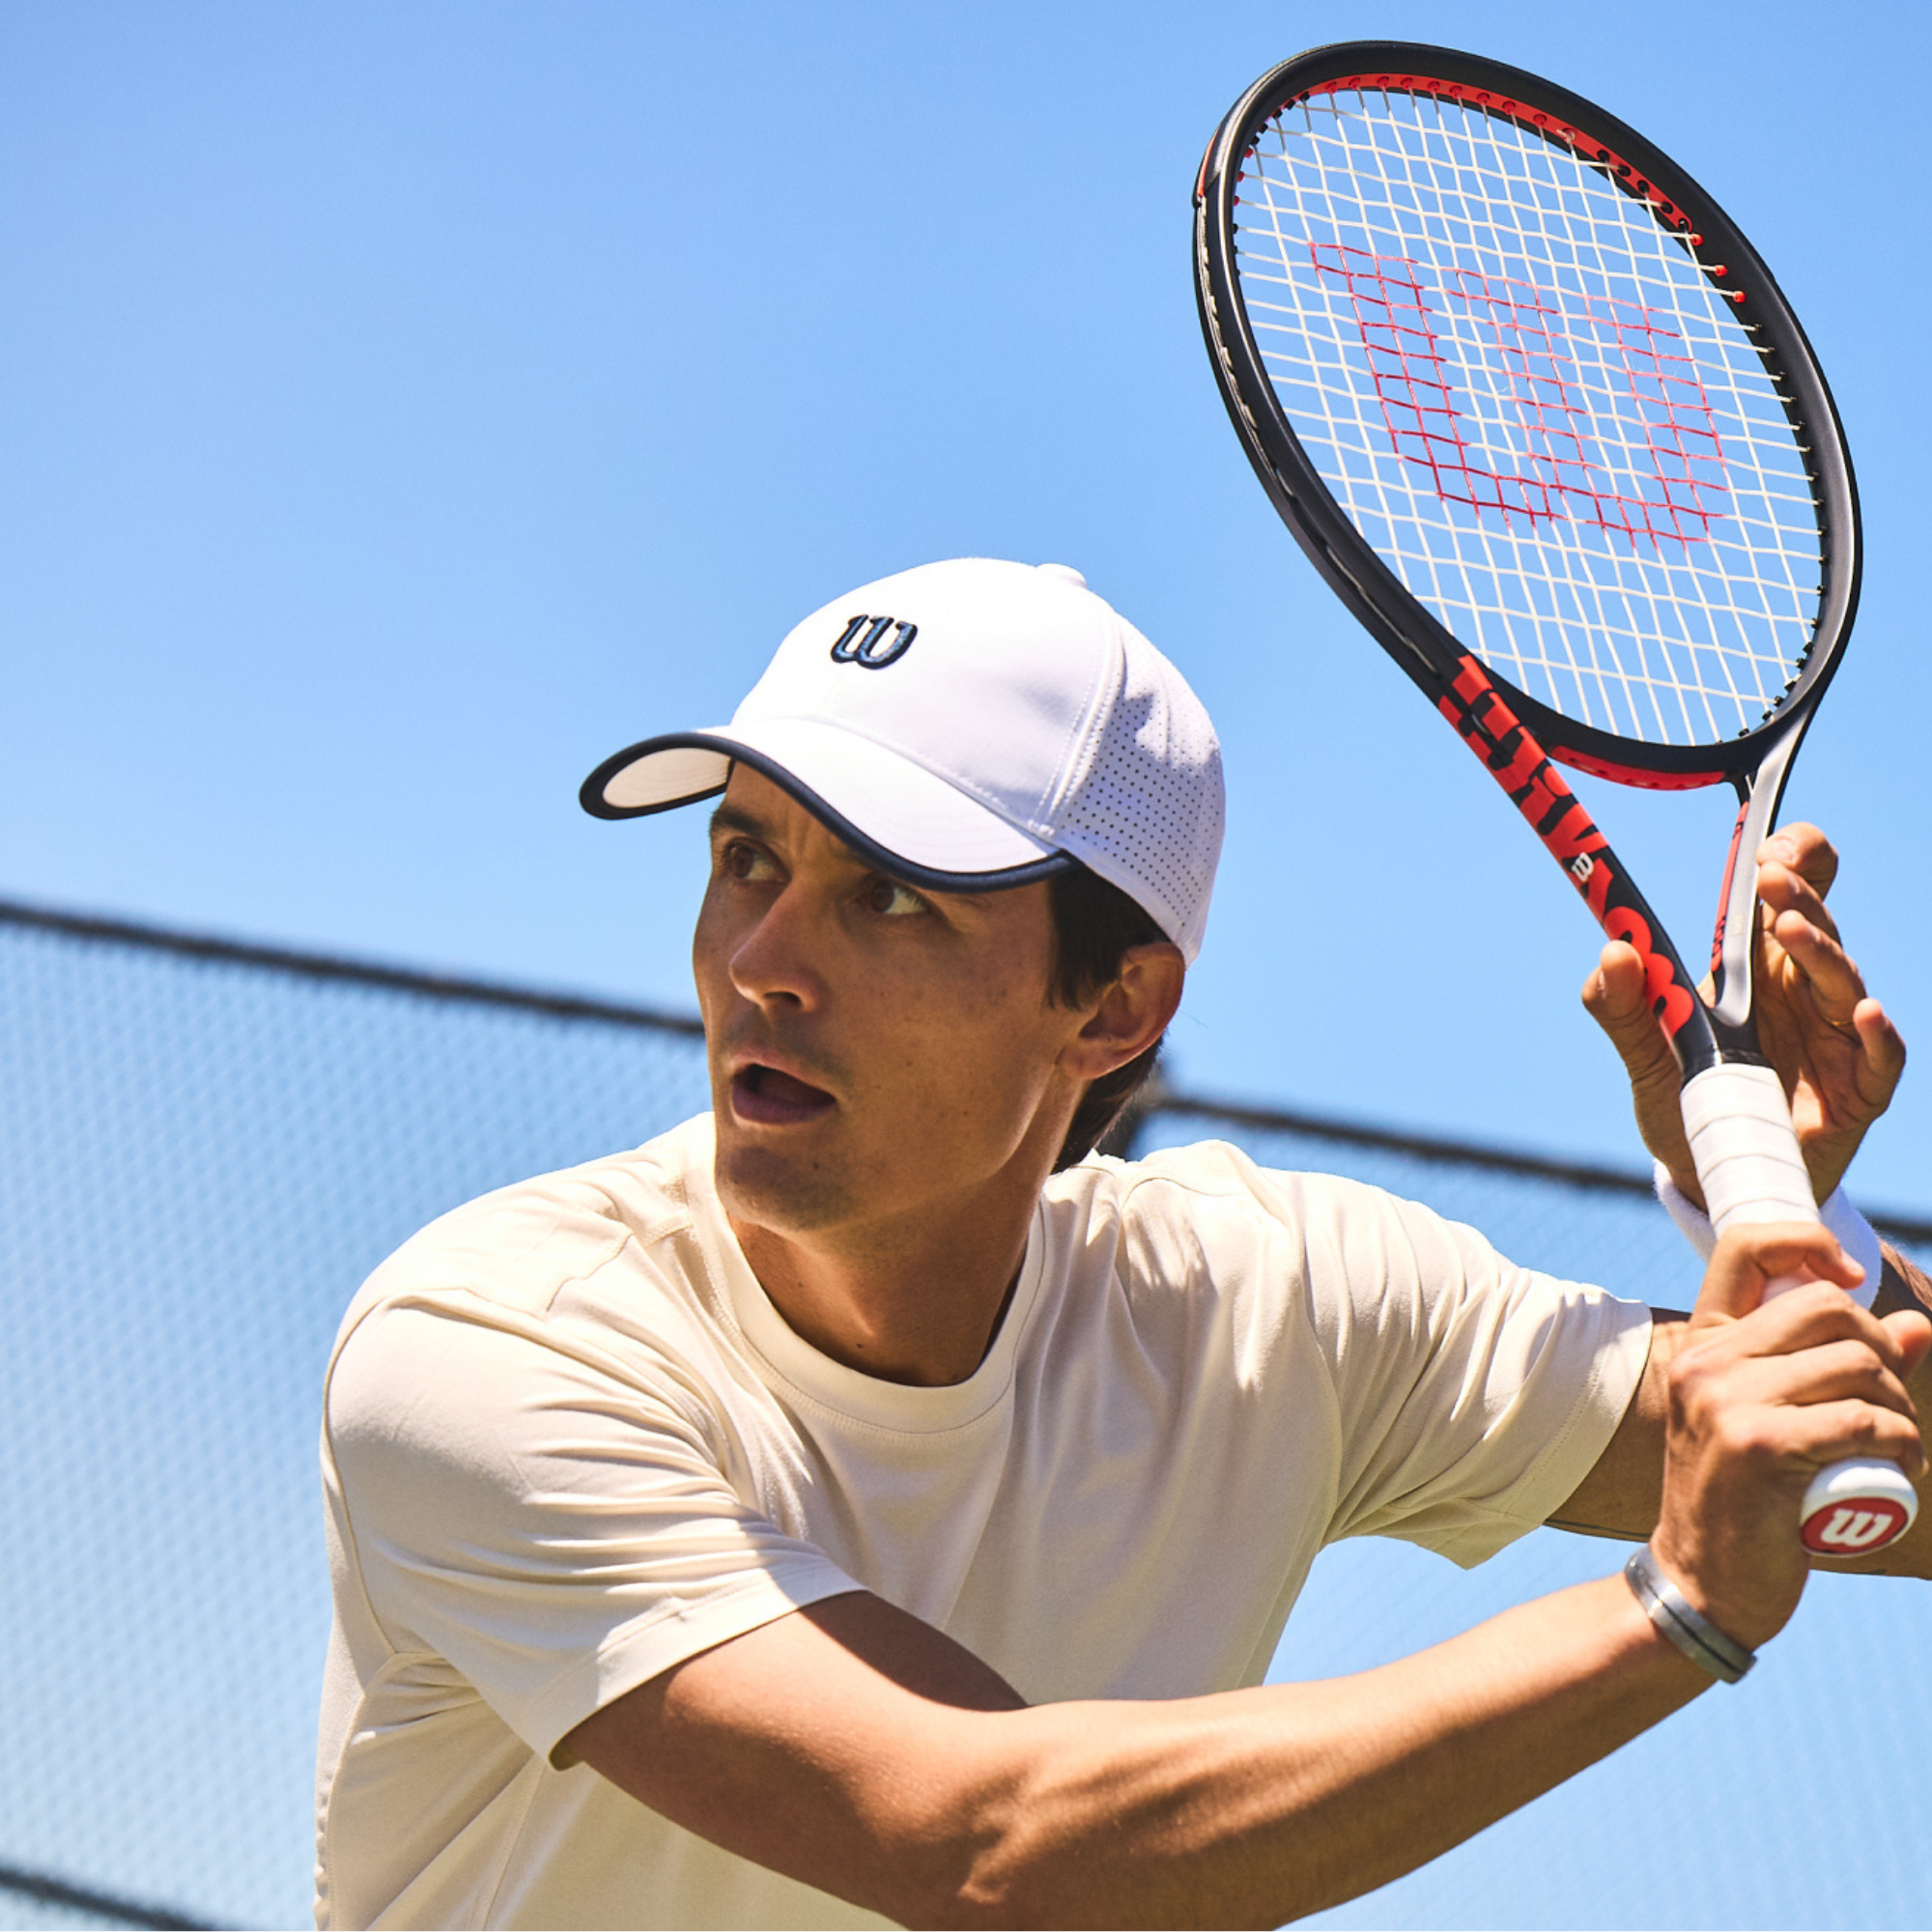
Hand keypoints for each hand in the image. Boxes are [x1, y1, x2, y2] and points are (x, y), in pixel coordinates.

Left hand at [1582, 823, 1905, 1206]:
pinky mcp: (1858, 1091)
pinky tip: (1864, 1014)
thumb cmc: (1691, 1102)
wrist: (1715, 1177)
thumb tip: (1612, 953)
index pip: (1791, 892)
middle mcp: (1803, 992)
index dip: (1792, 858)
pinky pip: (1881, 1058)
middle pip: (1818, 925)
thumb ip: (1625, 1008)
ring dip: (1819, 949)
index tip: (1766, 850)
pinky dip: (1877, 1035)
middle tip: (1768, 876)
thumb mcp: (1646, 1057)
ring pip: (1842, 980)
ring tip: (1786, 927)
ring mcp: (1835, 1038)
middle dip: (1797, 894)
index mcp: (1758, 967)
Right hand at [1651, 1223, 1929, 1648]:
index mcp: (1703, 1345)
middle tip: (1889, 1408)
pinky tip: (1900, 1468)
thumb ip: (1840, 1372)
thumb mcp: (1781, 1425)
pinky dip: (1902, 1444)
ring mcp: (1724, 1400)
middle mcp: (1705, 1361)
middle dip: (1886, 1354)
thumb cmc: (1748, 1506)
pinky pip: (1862, 1421)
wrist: (1702, 1585)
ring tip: (1897, 1448)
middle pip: (1831, 1309)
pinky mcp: (1755, 1444)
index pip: (1747, 1248)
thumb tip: (1919, 1327)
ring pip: (1858, 1365)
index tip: (1852, 1281)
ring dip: (1902, 1409)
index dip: (1808, 1244)